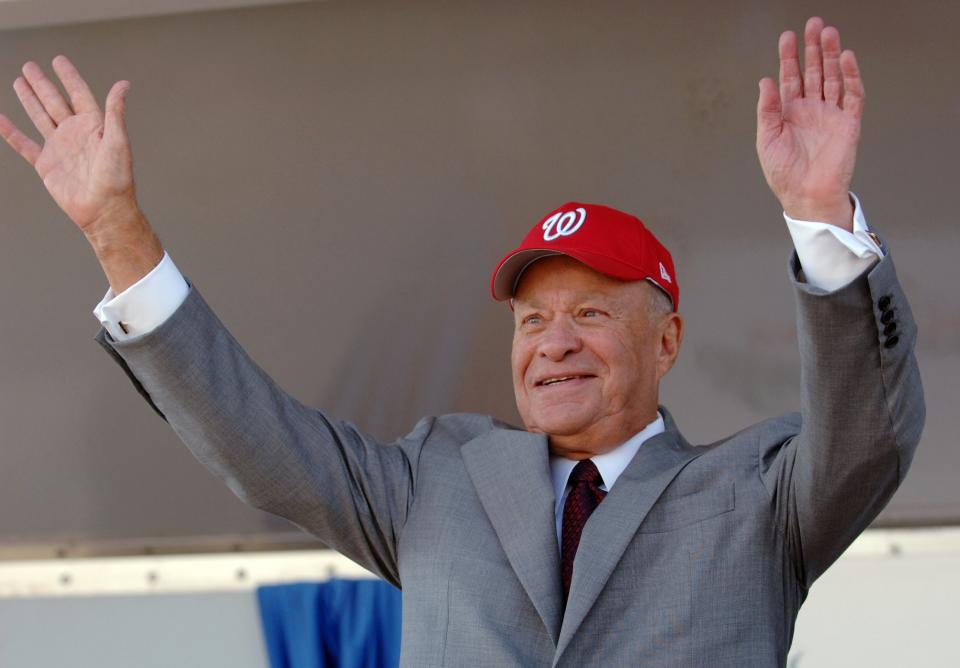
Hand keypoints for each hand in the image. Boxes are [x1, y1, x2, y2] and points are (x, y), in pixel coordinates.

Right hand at [0, 55, 141, 236]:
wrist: (103, 210)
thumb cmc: (116, 178)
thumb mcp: (118, 141)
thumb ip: (116, 112)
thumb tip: (123, 84)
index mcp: (94, 126)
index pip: (79, 94)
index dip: (69, 77)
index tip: (58, 60)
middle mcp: (75, 134)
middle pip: (55, 102)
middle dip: (42, 84)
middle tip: (29, 66)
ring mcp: (60, 148)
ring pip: (40, 117)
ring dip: (30, 100)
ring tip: (19, 81)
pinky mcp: (46, 165)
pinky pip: (24, 144)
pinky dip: (10, 132)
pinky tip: (0, 119)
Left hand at [756, 17, 863, 230]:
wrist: (806, 196)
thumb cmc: (784, 174)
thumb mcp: (766, 139)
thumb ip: (767, 109)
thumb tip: (765, 81)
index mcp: (789, 113)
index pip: (790, 78)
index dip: (789, 57)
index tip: (787, 37)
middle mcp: (811, 110)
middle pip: (814, 71)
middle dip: (812, 48)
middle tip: (812, 25)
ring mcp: (830, 115)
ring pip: (833, 78)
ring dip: (831, 56)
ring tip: (828, 34)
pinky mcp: (848, 124)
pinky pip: (852, 95)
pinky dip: (850, 77)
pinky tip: (845, 59)